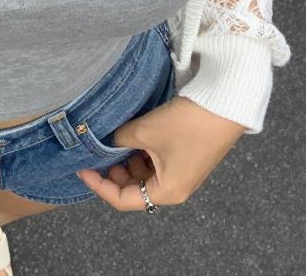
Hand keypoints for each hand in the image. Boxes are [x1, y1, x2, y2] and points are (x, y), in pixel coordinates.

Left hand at [75, 95, 246, 210]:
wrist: (224, 104)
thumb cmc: (185, 124)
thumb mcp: (144, 131)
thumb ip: (119, 140)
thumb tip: (107, 141)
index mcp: (166, 193)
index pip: (122, 200)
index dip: (99, 185)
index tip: (81, 168)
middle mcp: (175, 188)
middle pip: (134, 189)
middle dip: (113, 172)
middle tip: (96, 150)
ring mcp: (182, 172)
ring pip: (145, 173)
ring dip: (127, 159)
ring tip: (113, 139)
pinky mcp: (187, 156)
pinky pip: (156, 161)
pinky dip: (141, 152)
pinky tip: (132, 135)